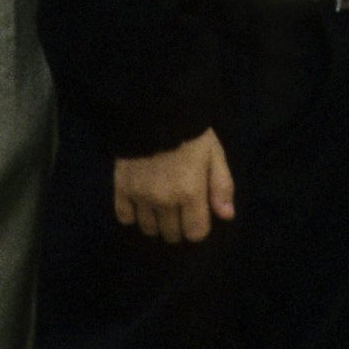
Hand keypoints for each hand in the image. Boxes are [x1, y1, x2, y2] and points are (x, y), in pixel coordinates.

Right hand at [112, 130, 235, 242]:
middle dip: (179, 228)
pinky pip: (124, 217)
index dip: (198, 229)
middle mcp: (164, 201)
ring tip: (162, 210)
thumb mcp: (215, 155)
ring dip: (157, 224)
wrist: (152, 114)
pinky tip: (141, 207)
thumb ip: (221, 187)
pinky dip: (132, 216)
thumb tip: (226, 216)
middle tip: (181, 213)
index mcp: (190, 193)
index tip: (198, 219)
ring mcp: (140, 197)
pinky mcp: (121, 189)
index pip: (195, 233)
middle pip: (171, 233)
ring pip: (148, 228)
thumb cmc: (190, 134)